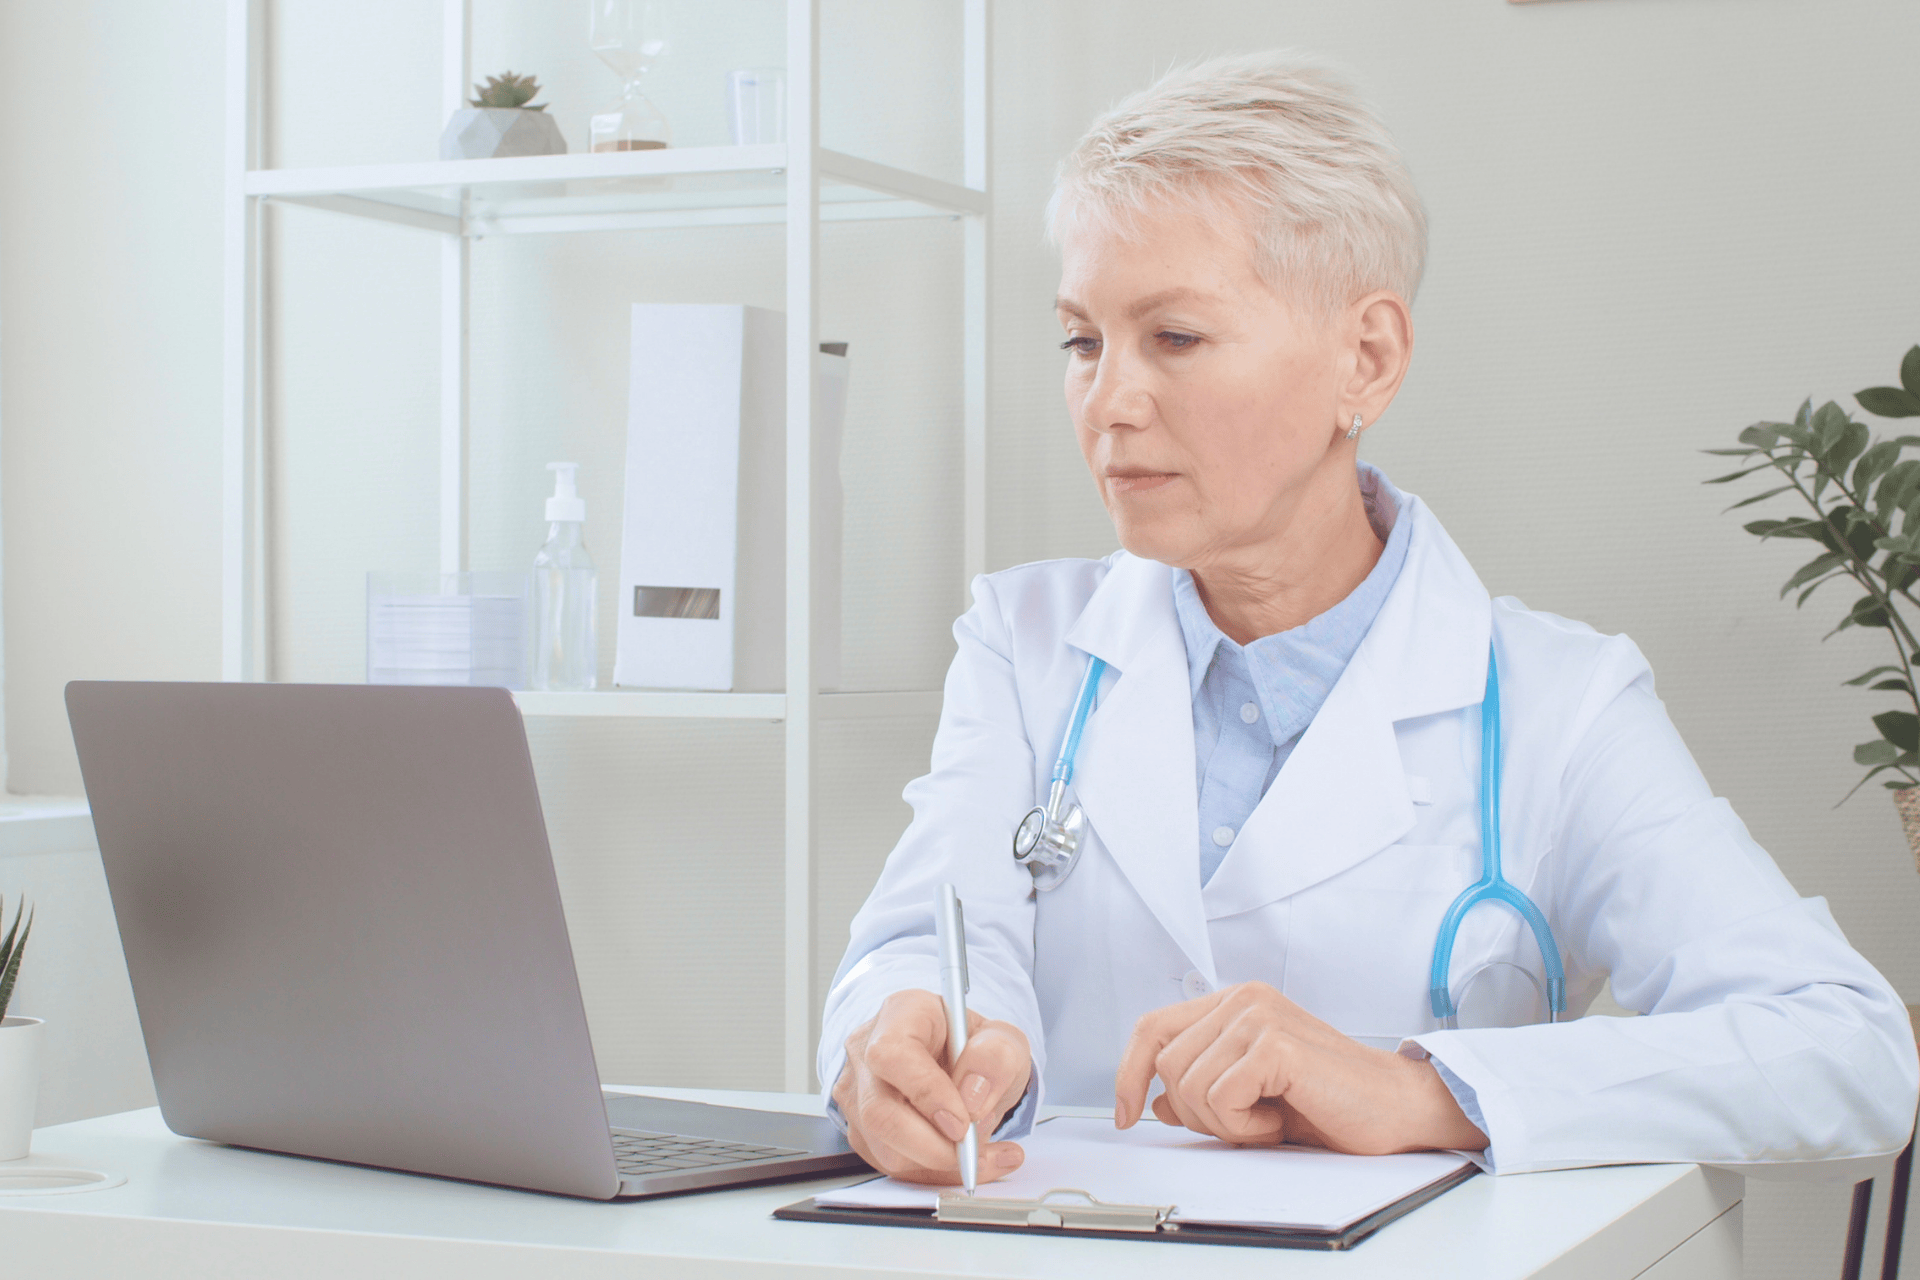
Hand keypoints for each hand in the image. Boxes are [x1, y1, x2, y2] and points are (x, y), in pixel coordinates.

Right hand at [834, 988, 1031, 1184]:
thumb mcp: (1004, 1040)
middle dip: (932, 1145)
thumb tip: (972, 1097)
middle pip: (878, 1111)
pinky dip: (938, 1173)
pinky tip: (972, 1159)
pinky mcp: (863, 1132)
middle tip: (973, 1148)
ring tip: (982, 1148)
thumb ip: (996, 1057)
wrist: (963, 1066)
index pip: (892, 1054)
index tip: (962, 1122)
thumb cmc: (973, 1047)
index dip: (926, 1093)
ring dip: (940, 1162)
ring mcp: (858, 1095)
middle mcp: (867, 1052)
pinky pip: (894, 1166)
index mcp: (901, 1015)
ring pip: (884, 1147)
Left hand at [1113, 982, 1487, 1154]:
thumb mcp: (1252, 1096)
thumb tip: (1157, 1100)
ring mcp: (1259, 1016)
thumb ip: (1203, 1088)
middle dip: (1196, 1111)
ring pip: (1187, 1084)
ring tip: (1269, 1119)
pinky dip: (1244, 1125)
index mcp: (1234, 1004)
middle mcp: (1243, 999)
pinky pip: (1220, 1096)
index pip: (1152, 1028)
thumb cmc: (1330, 1102)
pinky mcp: (1276, 1043)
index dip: (1128, 1073)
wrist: (1396, 1109)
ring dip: (1224, 1122)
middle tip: (1247, 1122)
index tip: (1125, 1115)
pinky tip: (1278, 1120)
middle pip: (1166, 1063)